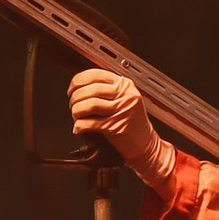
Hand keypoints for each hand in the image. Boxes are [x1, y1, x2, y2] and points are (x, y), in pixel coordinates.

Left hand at [69, 66, 174, 190]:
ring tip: (76, 116)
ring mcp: (122, 111)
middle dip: (75, 98)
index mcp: (125, 85)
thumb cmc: (133, 123)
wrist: (146, 144)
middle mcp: (125, 96)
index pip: (95, 74)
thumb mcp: (124, 99)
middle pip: (90, 90)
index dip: (78, 81)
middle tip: (73, 105)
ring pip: (89, 104)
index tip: (72, 88)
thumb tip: (79, 87)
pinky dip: (79, 126)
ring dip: (76, 111)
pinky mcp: (116, 127)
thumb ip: (107, 90)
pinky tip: (79, 128)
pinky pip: (89, 123)